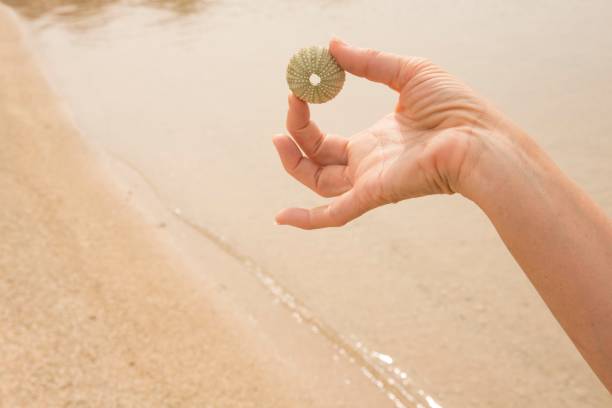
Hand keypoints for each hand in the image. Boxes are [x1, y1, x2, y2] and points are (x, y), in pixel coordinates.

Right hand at [273, 38, 497, 228]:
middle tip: (289, 106)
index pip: (325, 141)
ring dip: (293, 164)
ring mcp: (369, 181)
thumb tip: (332, 46)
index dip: (305, 120)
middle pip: (316, 162)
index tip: (297, 91)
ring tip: (278, 137)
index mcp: (373, 142)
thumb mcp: (407, 72)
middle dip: (295, 139)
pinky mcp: (374, 193)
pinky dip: (308, 219)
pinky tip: (281, 218)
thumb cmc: (455, 107)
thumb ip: (368, 61)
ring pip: (319, 184)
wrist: (479, 136)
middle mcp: (367, 165)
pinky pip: (335, 214)